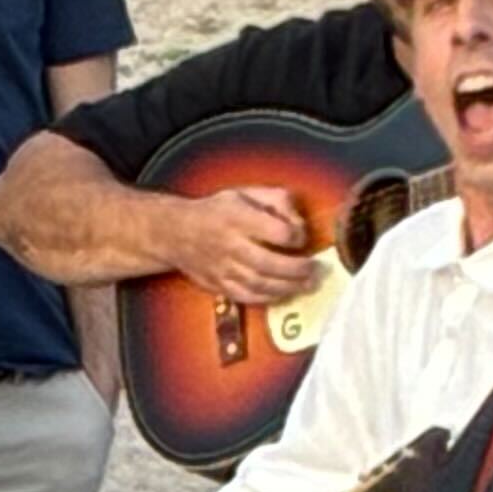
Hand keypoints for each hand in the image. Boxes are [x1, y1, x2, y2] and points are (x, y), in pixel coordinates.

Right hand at [174, 185, 325, 308]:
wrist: (176, 233)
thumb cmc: (217, 211)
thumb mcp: (246, 192)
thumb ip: (276, 200)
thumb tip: (298, 221)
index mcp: (238, 218)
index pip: (277, 232)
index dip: (296, 236)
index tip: (301, 238)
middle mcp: (230, 245)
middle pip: (270, 263)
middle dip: (298, 269)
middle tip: (316, 270)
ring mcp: (223, 269)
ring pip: (260, 284)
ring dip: (288, 287)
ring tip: (307, 285)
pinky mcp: (218, 285)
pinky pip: (247, 297)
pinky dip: (269, 298)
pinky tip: (284, 294)